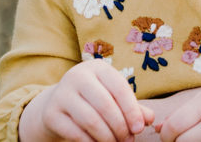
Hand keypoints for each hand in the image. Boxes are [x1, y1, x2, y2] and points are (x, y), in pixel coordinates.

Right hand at [20, 59, 153, 141]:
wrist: (57, 104)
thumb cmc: (95, 99)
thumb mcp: (114, 97)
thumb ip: (132, 107)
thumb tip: (149, 119)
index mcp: (97, 68)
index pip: (119, 88)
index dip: (132, 110)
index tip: (140, 128)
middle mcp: (77, 76)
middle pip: (105, 105)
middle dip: (120, 127)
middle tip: (128, 140)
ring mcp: (61, 94)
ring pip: (90, 120)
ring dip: (107, 137)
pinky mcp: (51, 113)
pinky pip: (75, 132)